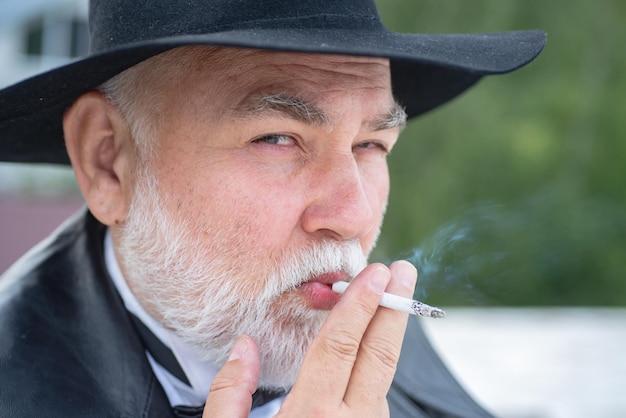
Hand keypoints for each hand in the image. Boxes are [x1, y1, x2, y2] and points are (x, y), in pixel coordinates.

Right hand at [204, 260, 416, 416]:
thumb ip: (228, 394)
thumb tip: (245, 346)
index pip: (339, 347)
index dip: (359, 305)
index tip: (376, 273)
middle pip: (378, 356)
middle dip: (394, 309)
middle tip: (404, 272)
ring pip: (382, 380)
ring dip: (388, 338)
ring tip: (390, 305)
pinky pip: (378, 404)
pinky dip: (376, 372)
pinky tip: (368, 357)